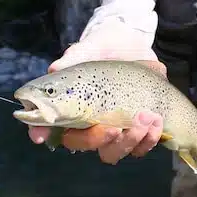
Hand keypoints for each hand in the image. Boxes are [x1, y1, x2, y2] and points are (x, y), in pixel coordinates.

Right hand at [26, 41, 166, 163]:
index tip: (40, 137)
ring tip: (146, 119)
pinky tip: (155, 122)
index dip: (40, 132)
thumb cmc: (106, 46)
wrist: (136, 44)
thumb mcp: (91, 47)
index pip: (48, 124)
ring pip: (111, 152)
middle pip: (82, 145)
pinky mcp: (135, 131)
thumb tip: (55, 68)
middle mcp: (88, 122)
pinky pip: (138, 148)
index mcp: (70, 104)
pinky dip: (148, 140)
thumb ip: (75, 57)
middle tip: (115, 128)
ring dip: (128, 142)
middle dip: (97, 140)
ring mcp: (112, 130)